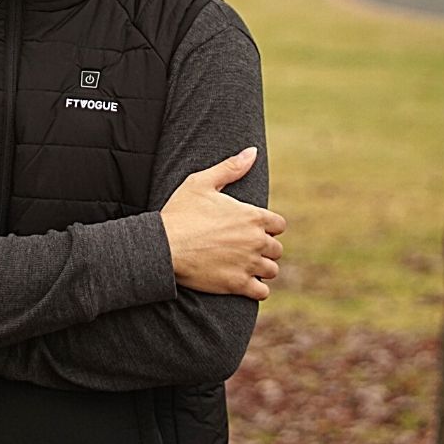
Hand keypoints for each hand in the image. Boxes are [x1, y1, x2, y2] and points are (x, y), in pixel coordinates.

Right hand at [159, 146, 284, 300]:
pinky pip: (262, 292)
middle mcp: (256, 241)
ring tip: (245, 266)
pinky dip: (256, 289)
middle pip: (276, 249)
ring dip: (261, 268)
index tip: (253, 229)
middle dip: (264, 248)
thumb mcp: (201, 182)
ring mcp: (249, 264)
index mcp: (252, 216)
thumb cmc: (180, 212)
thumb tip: (252, 151)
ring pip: (271, 270)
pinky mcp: (238, 285)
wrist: (164, 246)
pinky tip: (244, 283)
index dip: (267, 227)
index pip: (279, 225)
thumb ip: (230, 168)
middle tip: (246, 248)